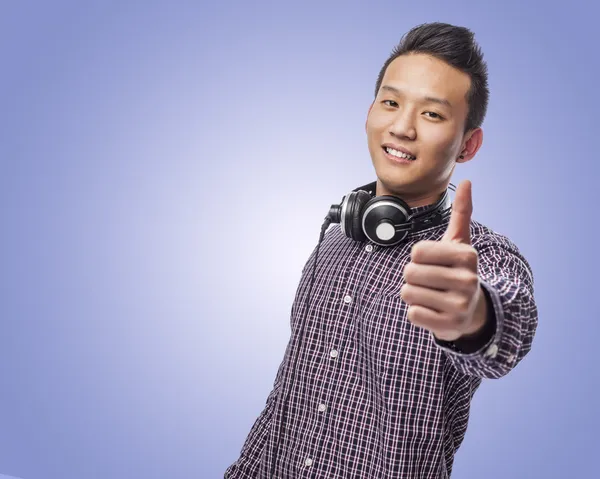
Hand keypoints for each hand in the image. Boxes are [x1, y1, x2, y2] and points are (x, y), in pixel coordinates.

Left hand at [400, 180, 487, 340]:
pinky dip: (416, 313)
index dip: (418, 257)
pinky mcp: (450, 326)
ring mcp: (460, 305)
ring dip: (413, 294)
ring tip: (431, 295)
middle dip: (413, 277)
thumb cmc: (458, 270)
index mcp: (467, 256)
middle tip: (430, 281)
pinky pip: (413, 314)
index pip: (417, 251)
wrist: (471, 311)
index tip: (433, 262)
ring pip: (408, 293)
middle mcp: (467, 280)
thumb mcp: (460, 242)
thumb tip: (468, 181)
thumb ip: (462, 212)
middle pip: (410, 273)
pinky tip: (432, 310)